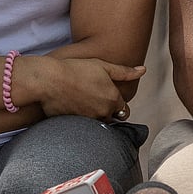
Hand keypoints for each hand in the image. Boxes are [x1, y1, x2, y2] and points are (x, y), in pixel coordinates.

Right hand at [29, 56, 144, 120]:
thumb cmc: (76, 69)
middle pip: (111, 119)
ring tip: (82, 103)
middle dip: (106, 113)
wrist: (49, 80)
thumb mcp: (103, 66)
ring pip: (97, 124)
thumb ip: (125, 71)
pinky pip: (82, 128)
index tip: (110, 99)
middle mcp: (103, 113)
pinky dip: (80, 122)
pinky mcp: (73, 126)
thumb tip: (143, 70)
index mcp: (113, 99)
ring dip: (94, 118)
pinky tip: (72, 109)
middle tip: (94, 99)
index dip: (118, 105)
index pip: (124, 110)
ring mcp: (88, 121)